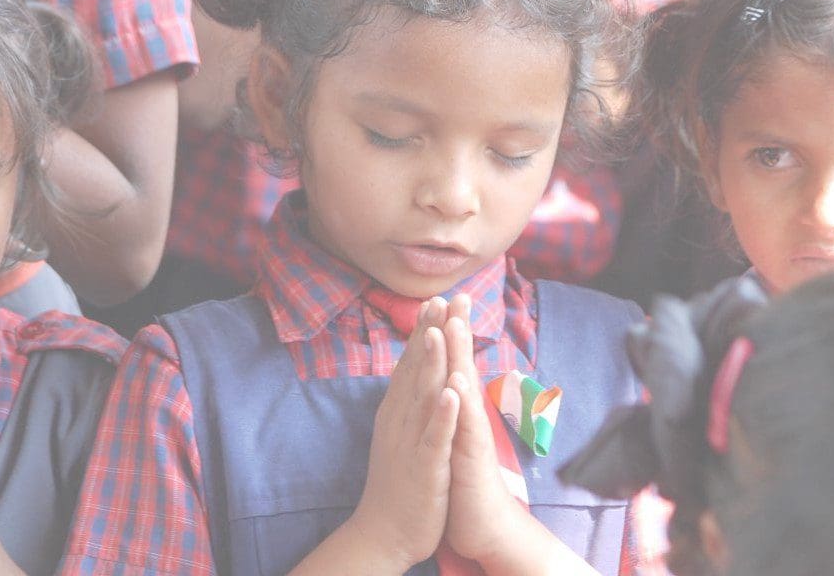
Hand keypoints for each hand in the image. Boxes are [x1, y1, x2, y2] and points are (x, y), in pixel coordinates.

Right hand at [348, 297, 459, 569]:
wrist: (382, 534)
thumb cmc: (396, 482)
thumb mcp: (399, 433)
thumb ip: (406, 402)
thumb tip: (412, 372)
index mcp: (396, 411)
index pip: (410, 364)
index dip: (423, 331)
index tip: (435, 299)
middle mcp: (399, 420)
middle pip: (415, 370)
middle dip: (429, 333)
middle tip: (440, 298)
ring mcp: (410, 442)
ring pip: (422, 396)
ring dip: (431, 363)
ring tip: (439, 330)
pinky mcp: (424, 468)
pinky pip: (434, 437)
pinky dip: (442, 413)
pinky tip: (452, 391)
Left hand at [441, 295, 528, 563]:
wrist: (483, 525)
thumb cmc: (463, 480)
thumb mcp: (451, 437)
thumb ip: (451, 408)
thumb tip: (446, 382)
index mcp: (457, 411)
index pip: (451, 365)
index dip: (445, 333)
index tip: (440, 299)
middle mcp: (467, 417)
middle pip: (462, 366)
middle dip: (458, 331)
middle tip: (458, 295)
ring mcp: (472, 435)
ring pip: (466, 389)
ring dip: (461, 356)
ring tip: (456, 324)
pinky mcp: (473, 458)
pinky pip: (467, 427)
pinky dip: (462, 404)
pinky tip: (458, 382)